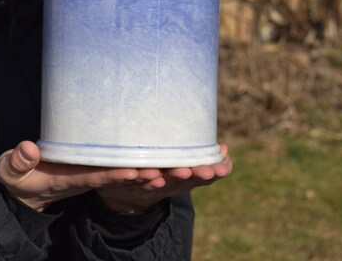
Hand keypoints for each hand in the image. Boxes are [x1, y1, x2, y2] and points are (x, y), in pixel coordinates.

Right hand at [0, 141, 162, 211]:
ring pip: (128, 167)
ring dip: (154, 167)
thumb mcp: (12, 171)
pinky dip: (144, 157)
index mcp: (69, 178)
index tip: (135, 171)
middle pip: (120, 174)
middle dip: (146, 174)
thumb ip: (18, 162)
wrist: (27, 184)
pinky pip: (124, 159)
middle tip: (173, 170)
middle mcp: (89, 174)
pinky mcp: (97, 160)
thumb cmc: (19, 175)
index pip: (96, 176)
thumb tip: (27, 150)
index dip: (114, 174)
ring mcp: (95, 168)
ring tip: (182, 164)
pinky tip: (166, 149)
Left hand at [96, 144, 232, 213]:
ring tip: (176, 172)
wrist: (117, 192)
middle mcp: (161, 185)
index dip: (210, 174)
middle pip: (178, 181)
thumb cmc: (155, 174)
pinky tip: (136, 172)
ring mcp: (139, 185)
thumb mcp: (177, 166)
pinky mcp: (117, 182)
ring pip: (152, 183)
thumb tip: (225, 149)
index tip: (223, 167)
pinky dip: (129, 177)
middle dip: (193, 176)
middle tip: (207, 170)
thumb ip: (197, 157)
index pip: (196, 177)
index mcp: (176, 179)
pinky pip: (122, 179)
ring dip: (165, 178)